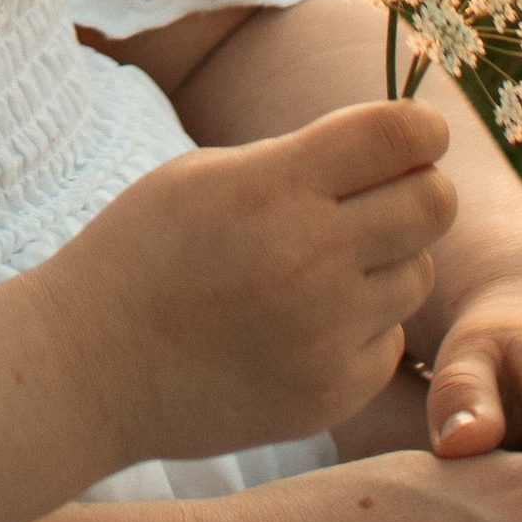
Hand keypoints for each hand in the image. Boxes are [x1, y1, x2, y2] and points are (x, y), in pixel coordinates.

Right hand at [52, 101, 454, 461]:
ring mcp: (325, 333)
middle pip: (434, 204)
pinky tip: (300, 325)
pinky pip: (388, 341)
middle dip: (420, 190)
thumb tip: (387, 151)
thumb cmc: (142, 252)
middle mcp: (310, 258)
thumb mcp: (202, 175)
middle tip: (384, 197)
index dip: (421, 127)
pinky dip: (360, 327)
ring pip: (418, 275)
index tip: (416, 134)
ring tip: (319, 269)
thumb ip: (295, 160)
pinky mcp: (331, 393)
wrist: (87, 365)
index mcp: (271, 187)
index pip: (398, 137)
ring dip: (386, 263)